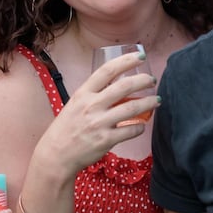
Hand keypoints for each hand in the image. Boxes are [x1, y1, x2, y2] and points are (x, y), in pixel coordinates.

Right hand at [37, 52, 157, 175]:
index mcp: (83, 94)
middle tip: (152, 80)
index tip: (139, 57)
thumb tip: (117, 85)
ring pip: (132, 108)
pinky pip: (130, 130)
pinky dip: (139, 127)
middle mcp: (91, 106)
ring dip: (148, 103)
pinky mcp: (106, 140)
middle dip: (143, 80)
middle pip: (124, 86)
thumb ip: (94, 95)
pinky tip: (142, 125)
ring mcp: (99, 123)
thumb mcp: (75, 105)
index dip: (125, 61)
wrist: (56, 155)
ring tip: (156, 100)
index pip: (107, 71)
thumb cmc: (66, 129)